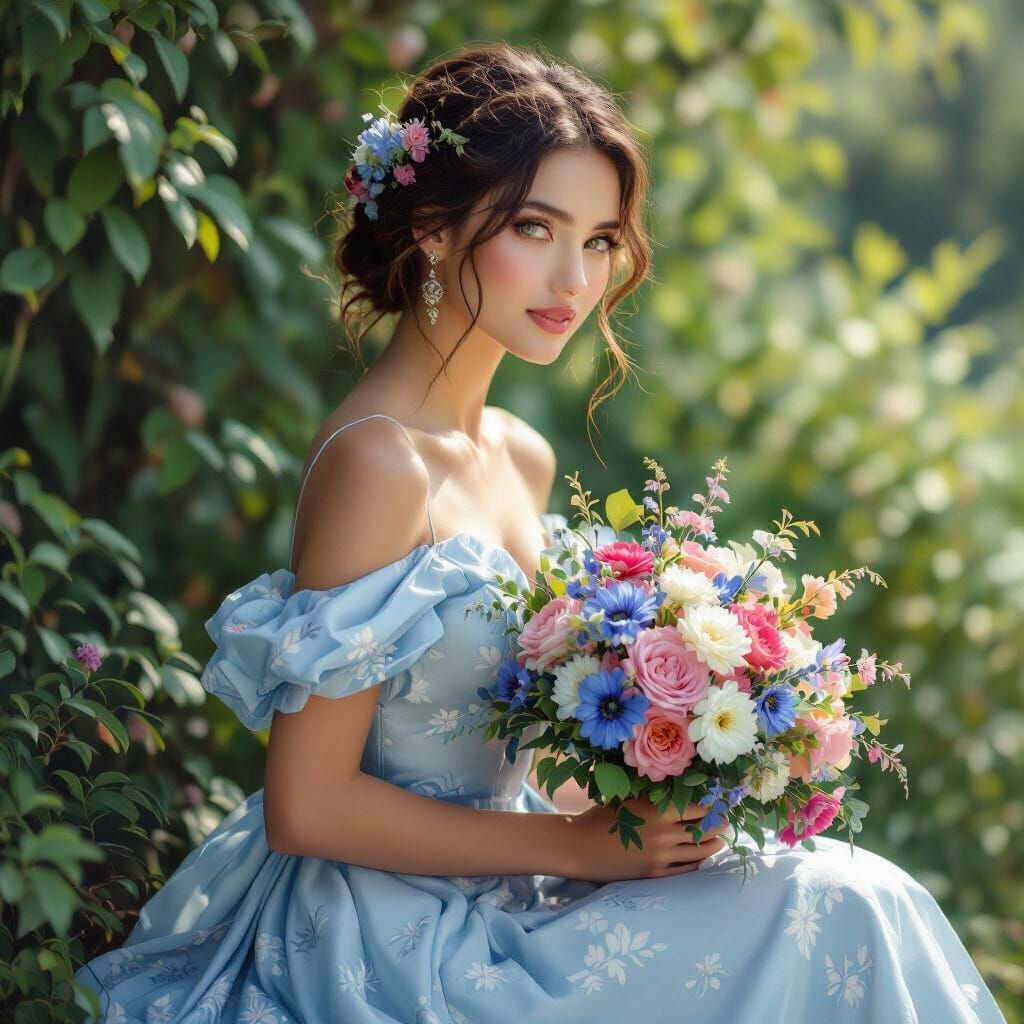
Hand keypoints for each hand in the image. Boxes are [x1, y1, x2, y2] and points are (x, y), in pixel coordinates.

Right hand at [567, 796, 730, 883]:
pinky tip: (702, 857)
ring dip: (713, 846)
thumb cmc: (601, 816)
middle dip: (718, 825)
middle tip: (726, 820)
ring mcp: (661, 857)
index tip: (721, 801)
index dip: (713, 806)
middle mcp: (664, 834)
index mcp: (658, 811)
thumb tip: (680, 789)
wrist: (580, 847)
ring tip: (720, 840)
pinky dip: (697, 862)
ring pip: (698, 852)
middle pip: (702, 831)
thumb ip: (654, 797)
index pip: (698, 809)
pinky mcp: (655, 873)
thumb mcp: (629, 799)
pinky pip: (685, 869)